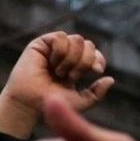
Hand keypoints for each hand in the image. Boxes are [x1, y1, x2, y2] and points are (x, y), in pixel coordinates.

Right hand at [0, 32, 114, 138]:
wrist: (29, 103)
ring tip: (60, 72)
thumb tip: (110, 79)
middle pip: (88, 44)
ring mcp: (53, 48)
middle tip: (71, 77)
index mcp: (75, 67)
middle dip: (84, 61)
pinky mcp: (41, 44)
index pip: (94, 54)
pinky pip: (61, 37)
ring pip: (77, 39)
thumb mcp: (79, 102)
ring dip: (72, 59)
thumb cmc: (50, 104)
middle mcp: (65, 55)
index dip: (98, 59)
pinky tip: (52, 64)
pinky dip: (61, 51)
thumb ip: (96, 94)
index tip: (96, 71)